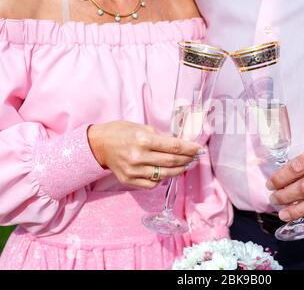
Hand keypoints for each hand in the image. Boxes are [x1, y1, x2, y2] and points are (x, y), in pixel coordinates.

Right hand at [88, 121, 202, 189]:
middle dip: (187, 159)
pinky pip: (152, 183)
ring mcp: (134, 171)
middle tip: (195, 157)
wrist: (98, 145)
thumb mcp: (141, 127)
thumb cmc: (121, 132)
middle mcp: (139, 156)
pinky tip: (167, 173)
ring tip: (186, 166)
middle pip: (172, 162)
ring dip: (179, 171)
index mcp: (143, 140)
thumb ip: (160, 137)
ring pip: (165, 175)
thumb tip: (179, 145)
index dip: (189, 148)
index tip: (199, 149)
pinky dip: (163, 179)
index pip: (173, 147)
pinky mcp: (129, 180)